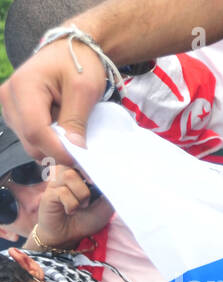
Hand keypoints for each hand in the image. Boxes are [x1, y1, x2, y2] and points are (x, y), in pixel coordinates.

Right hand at [0, 40, 107, 165]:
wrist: (72, 50)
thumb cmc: (79, 64)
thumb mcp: (84, 90)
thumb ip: (75, 121)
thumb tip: (73, 152)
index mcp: (23, 87)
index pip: (35, 132)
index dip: (59, 150)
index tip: (82, 160)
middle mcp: (8, 98)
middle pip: (31, 142)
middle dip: (58, 150)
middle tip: (83, 145)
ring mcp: (9, 108)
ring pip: (31, 144)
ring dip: (55, 145)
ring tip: (72, 126)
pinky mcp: (16, 115)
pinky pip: (32, 139)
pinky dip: (51, 140)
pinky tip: (63, 125)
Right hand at [32, 165, 114, 249]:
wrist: (70, 236)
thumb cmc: (86, 219)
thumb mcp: (106, 206)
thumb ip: (109, 191)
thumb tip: (114, 177)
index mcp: (81, 174)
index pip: (86, 158)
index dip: (94, 163)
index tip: (102, 175)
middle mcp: (67, 174)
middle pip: (77, 163)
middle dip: (90, 180)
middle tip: (92, 196)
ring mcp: (57, 183)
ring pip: (70, 175)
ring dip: (82, 194)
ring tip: (83, 206)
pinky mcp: (49, 194)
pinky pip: (62, 192)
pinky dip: (72, 205)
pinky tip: (71, 211)